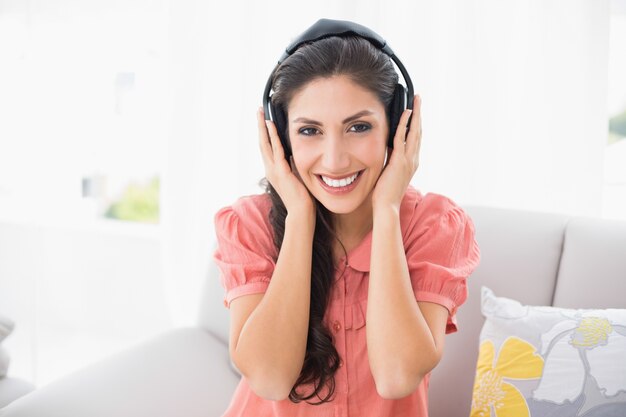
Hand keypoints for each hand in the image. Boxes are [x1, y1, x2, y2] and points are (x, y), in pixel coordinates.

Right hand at [257, 107, 315, 217]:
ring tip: (261, 113)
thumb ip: (293, 164)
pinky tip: (272, 126)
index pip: (266, 147)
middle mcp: (270, 168)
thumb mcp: (296, 175)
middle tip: (258, 110)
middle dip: (260, 125)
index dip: (264, 133)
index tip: (264, 119)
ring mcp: (274, 170)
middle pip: (262, 142)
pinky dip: (273, 137)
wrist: (300, 211)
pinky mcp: (281, 171)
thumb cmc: (301, 196)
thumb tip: (294, 153)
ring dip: (263, 127)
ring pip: (265, 144)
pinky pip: (276, 150)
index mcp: (273, 170)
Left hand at [371, 95, 421, 212]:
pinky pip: (403, 138)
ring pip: (415, 132)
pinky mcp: (400, 161)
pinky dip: (405, 124)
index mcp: (411, 163)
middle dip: (419, 114)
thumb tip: (385, 148)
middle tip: (419, 99)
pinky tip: (406, 113)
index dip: (417, 124)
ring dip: (416, 114)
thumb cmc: (384, 193)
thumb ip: (390, 160)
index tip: (415, 111)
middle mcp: (413, 159)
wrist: (386, 207)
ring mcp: (408, 160)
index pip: (416, 139)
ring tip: (416, 100)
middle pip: (419, 132)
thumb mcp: (388, 172)